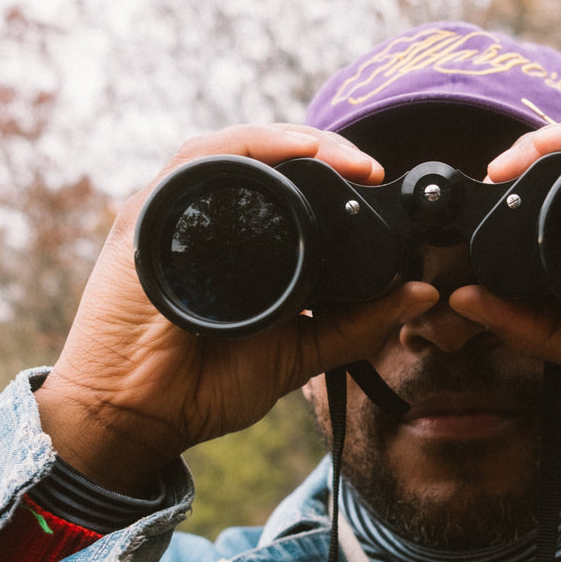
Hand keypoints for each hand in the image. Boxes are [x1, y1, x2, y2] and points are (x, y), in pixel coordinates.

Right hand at [36, 125, 437, 494]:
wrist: (139, 417)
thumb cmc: (206, 385)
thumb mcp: (299, 352)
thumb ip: (356, 325)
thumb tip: (421, 293)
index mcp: (243, 249)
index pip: (291, 193)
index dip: (338, 182)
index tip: (382, 190)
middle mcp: (208, 222)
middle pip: (268, 163)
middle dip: (325, 154)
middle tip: (372, 170)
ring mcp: (175, 214)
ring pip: (239, 150)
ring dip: (296, 144)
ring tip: (345, 158)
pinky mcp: (148, 216)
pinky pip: (201, 160)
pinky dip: (251, 147)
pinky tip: (295, 151)